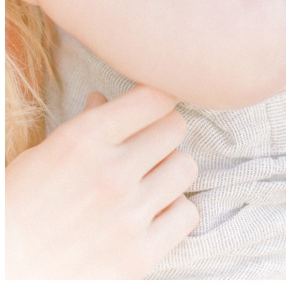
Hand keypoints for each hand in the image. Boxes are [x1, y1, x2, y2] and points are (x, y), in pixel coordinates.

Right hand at [5, 85, 197, 278]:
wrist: (4, 275)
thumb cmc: (15, 211)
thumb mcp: (39, 158)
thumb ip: (82, 126)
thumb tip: (104, 99)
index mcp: (82, 141)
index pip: (154, 98)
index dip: (156, 100)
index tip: (150, 110)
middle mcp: (110, 174)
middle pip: (176, 128)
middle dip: (162, 134)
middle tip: (145, 150)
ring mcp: (129, 216)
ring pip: (185, 168)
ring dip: (168, 173)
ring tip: (145, 185)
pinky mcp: (140, 255)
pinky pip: (187, 214)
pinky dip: (173, 213)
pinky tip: (150, 216)